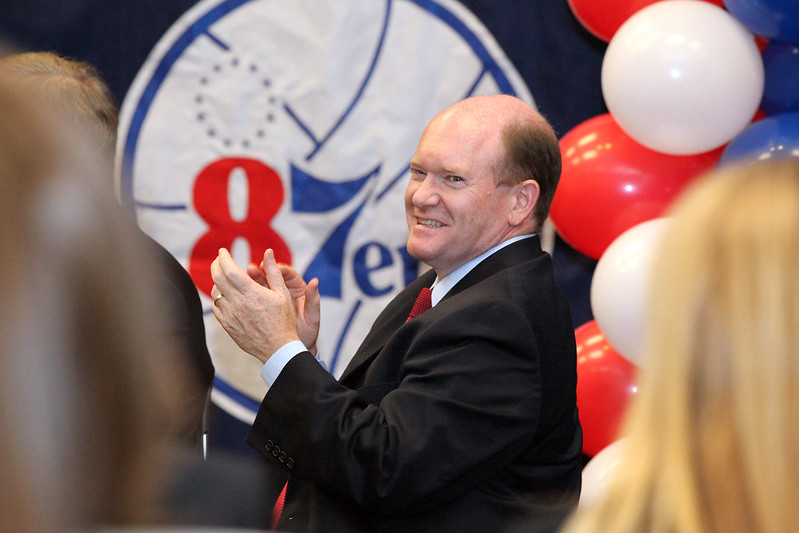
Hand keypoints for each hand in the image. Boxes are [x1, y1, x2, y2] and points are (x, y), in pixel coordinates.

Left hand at [210, 248, 299, 363]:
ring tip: (225, 277)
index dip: (223, 257)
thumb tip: (268, 252)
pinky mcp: (227, 325)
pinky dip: (218, 297)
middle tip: (220, 259)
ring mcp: (231, 315)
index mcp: (252, 293)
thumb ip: (273, 271)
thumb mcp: (283, 294)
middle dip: (216, 264)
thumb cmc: (284, 320)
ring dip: (217, 281)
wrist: (278, 348)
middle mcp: (238, 303)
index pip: (230, 270)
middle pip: (218, 278)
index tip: (223, 251)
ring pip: (215, 292)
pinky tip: (226, 295)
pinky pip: (216, 307)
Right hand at [247, 258, 320, 353]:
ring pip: (260, 285)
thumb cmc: (307, 331)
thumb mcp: (311, 316)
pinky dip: (246, 294)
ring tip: (242, 277)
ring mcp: (271, 298)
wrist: (294, 347)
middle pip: (271, 277)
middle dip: (261, 272)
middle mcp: (283, 291)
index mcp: (297, 289)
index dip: (279, 269)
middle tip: (251, 269)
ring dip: (251, 281)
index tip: (270, 267)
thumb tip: (315, 281)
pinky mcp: (261, 307)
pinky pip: (253, 298)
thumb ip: (313, 299)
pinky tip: (237, 292)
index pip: (287, 274)